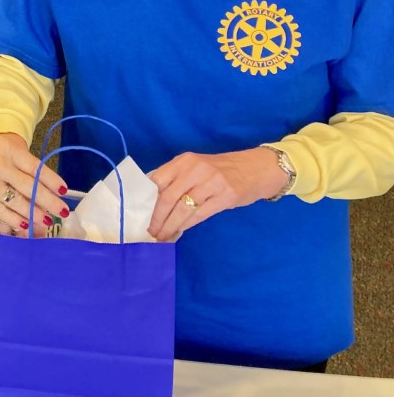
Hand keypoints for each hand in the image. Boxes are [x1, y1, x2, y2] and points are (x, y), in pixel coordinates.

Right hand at [0, 123, 67, 234]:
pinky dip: (12, 219)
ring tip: (47, 222)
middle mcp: (1, 167)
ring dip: (35, 214)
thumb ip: (6, 147)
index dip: (52, 180)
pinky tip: (23, 225)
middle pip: (31, 188)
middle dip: (49, 202)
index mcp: (5, 148)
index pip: (35, 167)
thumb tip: (21, 158)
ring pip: (18, 203)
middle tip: (63, 212)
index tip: (64, 190)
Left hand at [148, 147, 287, 241]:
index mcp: (184, 161)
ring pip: (183, 208)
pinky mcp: (226, 196)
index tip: (140, 214)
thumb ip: (177, 178)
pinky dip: (187, 225)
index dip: (147, 199)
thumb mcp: (196, 167)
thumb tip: (152, 200)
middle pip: (168, 197)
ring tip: (163, 236)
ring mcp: (212, 182)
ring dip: (170, 225)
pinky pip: (200, 214)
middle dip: (157, 218)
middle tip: (151, 232)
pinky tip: (180, 231)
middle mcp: (195, 169)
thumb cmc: (221, 170)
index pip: (157, 180)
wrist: (257, 168)